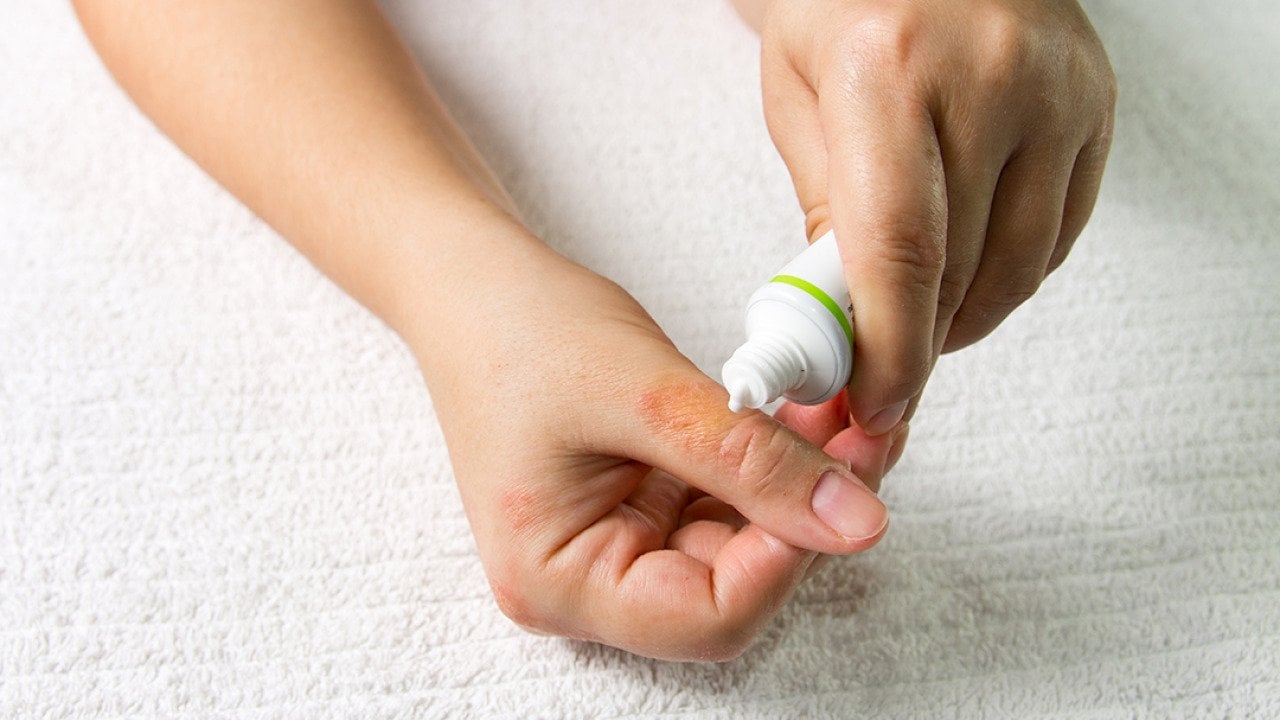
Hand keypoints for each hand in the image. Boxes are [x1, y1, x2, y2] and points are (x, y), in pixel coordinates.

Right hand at [411, 234, 902, 660]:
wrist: (471, 288)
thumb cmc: (519, 332)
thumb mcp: (646, 394)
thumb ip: (751, 462)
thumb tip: (857, 521)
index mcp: (558, 578)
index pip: (708, 617)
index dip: (789, 557)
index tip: (846, 484)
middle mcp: (585, 581)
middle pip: (731, 588)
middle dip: (805, 515)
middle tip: (862, 438)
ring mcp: (613, 545)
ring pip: (739, 546)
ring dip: (796, 485)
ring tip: (837, 412)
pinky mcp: (637, 509)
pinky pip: (724, 506)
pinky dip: (768, 465)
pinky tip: (799, 415)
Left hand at [757, 0, 1116, 432]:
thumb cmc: (843, 9)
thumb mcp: (797, 102)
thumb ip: (823, 216)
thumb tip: (845, 331)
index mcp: (887, 70)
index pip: (901, 250)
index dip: (891, 350)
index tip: (877, 403)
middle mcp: (988, 76)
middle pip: (963, 270)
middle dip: (917, 347)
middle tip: (881, 375)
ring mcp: (1055, 91)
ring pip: (1020, 267)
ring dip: (965, 320)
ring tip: (919, 323)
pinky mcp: (1095, 105)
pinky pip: (1059, 235)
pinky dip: (1009, 276)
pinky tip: (968, 272)